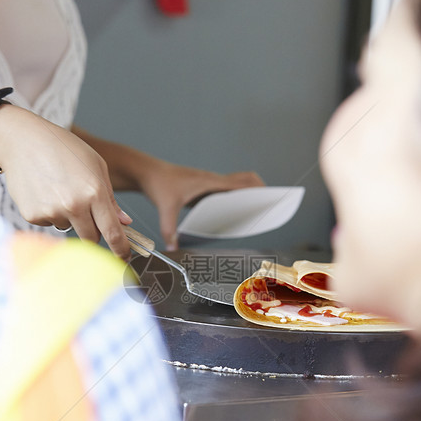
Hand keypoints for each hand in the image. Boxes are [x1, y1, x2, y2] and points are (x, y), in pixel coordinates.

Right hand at [0, 106, 131, 259]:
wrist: (22, 140)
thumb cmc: (63, 148)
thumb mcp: (96, 165)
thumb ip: (111, 198)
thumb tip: (124, 223)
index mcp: (94, 192)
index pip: (112, 232)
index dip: (120, 249)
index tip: (124, 258)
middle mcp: (74, 205)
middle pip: (91, 239)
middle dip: (93, 234)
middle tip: (88, 217)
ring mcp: (52, 212)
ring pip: (69, 229)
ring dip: (69, 218)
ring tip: (59, 189)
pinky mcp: (33, 216)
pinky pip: (49, 223)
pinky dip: (50, 213)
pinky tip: (44, 191)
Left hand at [140, 161, 264, 249]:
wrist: (148, 172)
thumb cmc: (158, 185)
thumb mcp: (165, 208)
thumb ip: (170, 229)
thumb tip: (173, 248)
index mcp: (210, 182)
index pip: (243, 182)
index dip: (260, 189)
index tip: (272, 199)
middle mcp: (213, 180)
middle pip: (247, 180)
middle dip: (262, 191)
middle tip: (270, 207)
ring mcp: (210, 183)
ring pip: (238, 183)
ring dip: (250, 193)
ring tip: (258, 212)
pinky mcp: (205, 187)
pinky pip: (227, 190)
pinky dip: (237, 198)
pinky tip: (236, 214)